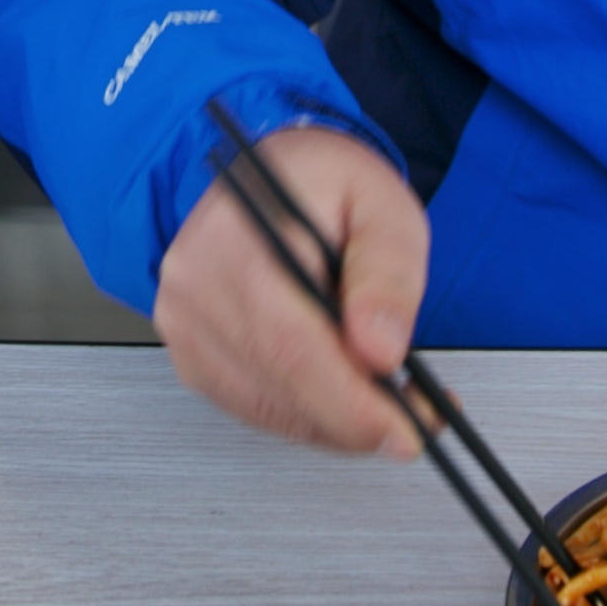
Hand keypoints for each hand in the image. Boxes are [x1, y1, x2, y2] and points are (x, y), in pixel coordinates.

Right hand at [152, 126, 426, 457]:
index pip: (289, 343)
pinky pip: (258, 409)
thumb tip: (380, 351)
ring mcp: (186, 325)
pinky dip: (309, 413)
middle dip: (360, 419)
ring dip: (338, 421)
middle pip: (281, 385)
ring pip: (272, 409)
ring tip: (392, 399)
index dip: (351, 402)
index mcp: (236, 238)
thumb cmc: (324, 183)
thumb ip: (388, 274)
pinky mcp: (193, 355)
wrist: (273, 176)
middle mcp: (195, 285)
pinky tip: (344, 392)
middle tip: (419, 418)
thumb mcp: (382, 205)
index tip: (406, 429)